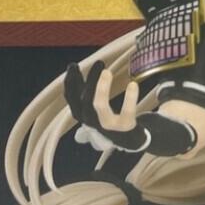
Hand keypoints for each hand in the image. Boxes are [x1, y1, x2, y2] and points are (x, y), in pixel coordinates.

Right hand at [63, 62, 198, 157]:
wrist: (134, 141)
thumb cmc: (113, 121)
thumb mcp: (96, 108)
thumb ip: (86, 90)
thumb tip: (72, 68)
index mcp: (86, 117)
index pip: (72, 100)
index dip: (70, 84)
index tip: (72, 66)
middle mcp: (93, 124)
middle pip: (84, 101)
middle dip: (88, 81)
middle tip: (98, 63)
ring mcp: (109, 128)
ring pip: (99, 107)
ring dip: (102, 88)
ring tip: (107, 71)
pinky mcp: (125, 129)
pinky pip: (126, 112)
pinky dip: (130, 98)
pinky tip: (133, 84)